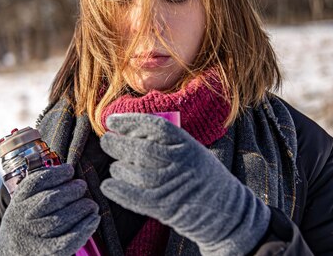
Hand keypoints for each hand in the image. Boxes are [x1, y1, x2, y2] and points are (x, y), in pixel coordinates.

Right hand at [0, 164, 99, 255]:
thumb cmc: (25, 227)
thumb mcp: (22, 207)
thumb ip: (38, 192)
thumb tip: (68, 173)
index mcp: (16, 204)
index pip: (34, 183)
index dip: (55, 174)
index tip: (70, 170)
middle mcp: (21, 219)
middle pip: (48, 200)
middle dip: (70, 190)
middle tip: (82, 186)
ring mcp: (33, 237)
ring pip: (59, 219)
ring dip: (80, 208)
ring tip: (92, 204)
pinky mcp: (46, 253)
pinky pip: (67, 240)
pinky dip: (83, 228)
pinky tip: (94, 220)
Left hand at [100, 113, 269, 254]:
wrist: (227, 212)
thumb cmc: (203, 178)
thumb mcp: (192, 151)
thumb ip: (165, 142)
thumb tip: (127, 132)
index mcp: (187, 144)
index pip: (155, 127)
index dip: (130, 121)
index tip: (112, 120)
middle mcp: (180, 162)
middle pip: (141, 149)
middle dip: (117, 143)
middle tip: (106, 140)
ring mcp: (173, 184)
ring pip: (134, 172)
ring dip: (118, 168)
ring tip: (115, 166)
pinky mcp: (165, 207)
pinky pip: (134, 196)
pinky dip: (117, 190)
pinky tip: (108, 185)